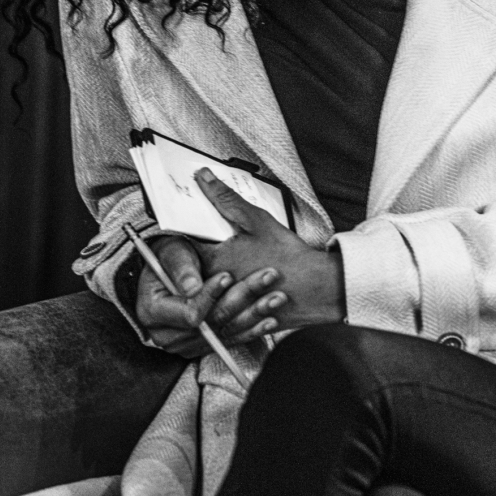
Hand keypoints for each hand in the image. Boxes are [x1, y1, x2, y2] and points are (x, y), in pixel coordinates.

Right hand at [134, 235, 288, 355]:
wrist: (171, 268)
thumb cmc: (169, 255)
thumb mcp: (170, 252)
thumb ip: (180, 266)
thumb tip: (192, 287)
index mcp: (152, 312)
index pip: (188, 312)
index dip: (209, 295)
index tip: (227, 275)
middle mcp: (168, 335)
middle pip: (211, 324)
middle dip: (241, 300)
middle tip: (266, 278)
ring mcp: (186, 344)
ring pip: (225, 333)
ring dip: (254, 316)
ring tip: (275, 297)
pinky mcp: (204, 346)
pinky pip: (230, 341)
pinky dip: (252, 329)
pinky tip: (270, 319)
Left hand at [194, 169, 345, 328]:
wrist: (314, 289)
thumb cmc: (286, 255)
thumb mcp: (256, 220)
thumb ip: (225, 199)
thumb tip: (203, 177)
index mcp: (214, 261)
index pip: (181, 244)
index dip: (180, 232)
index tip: (183, 224)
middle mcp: (214, 286)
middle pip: (189, 269)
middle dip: (191, 256)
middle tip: (201, 243)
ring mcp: (224, 305)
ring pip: (202, 292)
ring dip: (204, 279)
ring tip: (221, 266)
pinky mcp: (237, 318)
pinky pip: (219, 309)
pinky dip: (222, 296)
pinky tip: (234, 284)